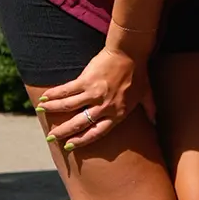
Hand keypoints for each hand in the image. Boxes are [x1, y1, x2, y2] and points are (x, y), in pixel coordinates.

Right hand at [36, 47, 152, 151]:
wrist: (130, 53)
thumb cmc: (139, 74)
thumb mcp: (147, 94)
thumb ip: (150, 110)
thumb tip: (156, 123)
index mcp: (119, 113)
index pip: (98, 132)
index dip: (82, 140)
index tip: (70, 146)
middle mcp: (105, 107)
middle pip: (80, 124)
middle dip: (64, 132)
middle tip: (52, 138)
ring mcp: (94, 94)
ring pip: (69, 107)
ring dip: (53, 111)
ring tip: (42, 114)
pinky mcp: (86, 81)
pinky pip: (66, 91)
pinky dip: (53, 95)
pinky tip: (44, 99)